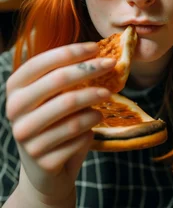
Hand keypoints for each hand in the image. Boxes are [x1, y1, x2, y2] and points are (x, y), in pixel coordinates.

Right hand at [6, 42, 115, 204]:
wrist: (46, 170)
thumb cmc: (53, 123)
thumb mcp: (52, 96)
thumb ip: (66, 76)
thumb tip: (98, 53)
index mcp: (15, 87)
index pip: (43, 61)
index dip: (72, 52)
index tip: (96, 47)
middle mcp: (14, 109)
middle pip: (58, 80)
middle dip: (89, 69)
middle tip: (112, 64)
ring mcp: (26, 136)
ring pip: (71, 108)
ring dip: (95, 98)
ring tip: (107, 94)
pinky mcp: (42, 159)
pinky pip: (77, 134)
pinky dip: (92, 125)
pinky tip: (95, 120)